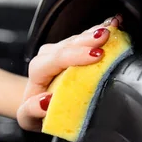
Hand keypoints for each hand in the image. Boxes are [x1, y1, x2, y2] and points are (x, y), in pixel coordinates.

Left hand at [16, 14, 122, 131]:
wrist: (38, 105)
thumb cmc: (35, 111)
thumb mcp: (28, 117)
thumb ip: (31, 110)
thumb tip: (45, 101)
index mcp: (37, 72)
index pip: (54, 59)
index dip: (75, 55)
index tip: (95, 56)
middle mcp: (47, 57)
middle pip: (67, 45)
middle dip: (88, 40)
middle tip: (106, 36)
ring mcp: (59, 50)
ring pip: (77, 38)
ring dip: (96, 33)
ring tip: (113, 27)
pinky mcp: (71, 49)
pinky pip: (86, 37)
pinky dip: (100, 30)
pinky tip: (113, 24)